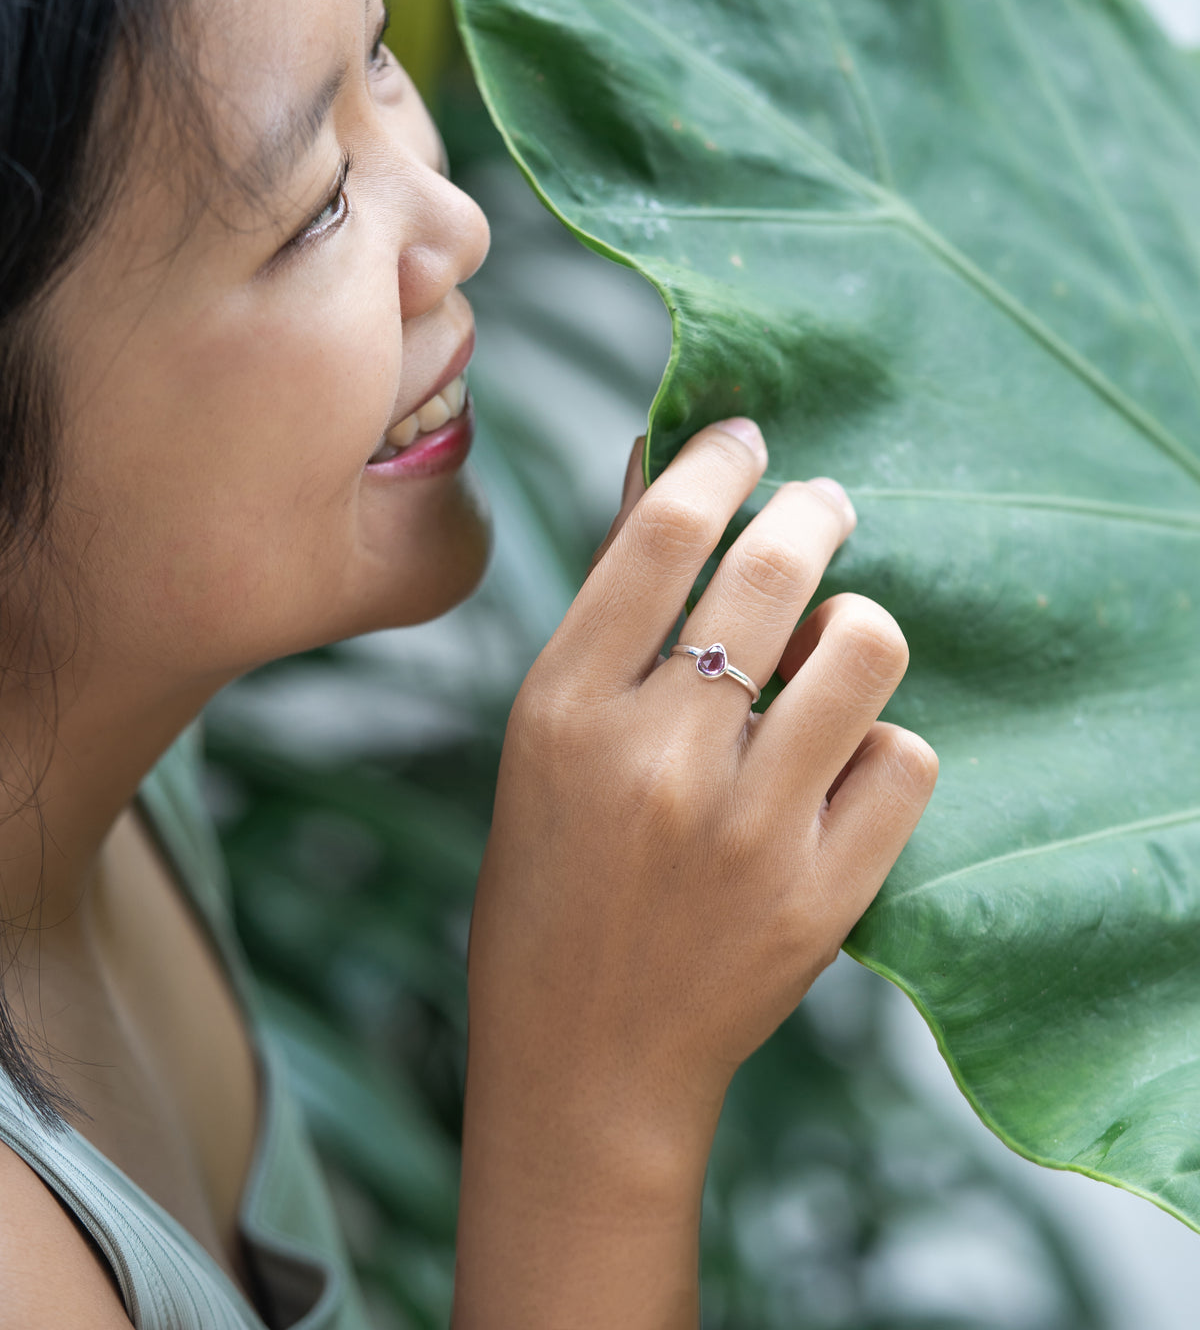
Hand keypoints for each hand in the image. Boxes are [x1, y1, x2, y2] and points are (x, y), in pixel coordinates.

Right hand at [454, 420, 937, 1325]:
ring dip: (858, 627)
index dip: (717, 462)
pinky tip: (844, 759)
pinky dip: (883, 743)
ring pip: (865, 650)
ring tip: (835, 646)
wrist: (586, 1060)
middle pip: (774, 570)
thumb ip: (610, 616)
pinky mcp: (820, 894)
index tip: (746, 438)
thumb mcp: (547, 739)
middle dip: (813, 511)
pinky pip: (906, 758)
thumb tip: (668, 475)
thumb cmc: (551, 885)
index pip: (661, 534)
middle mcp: (656, 758)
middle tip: (823, 507)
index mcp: (565, 709)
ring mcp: (746, 829)